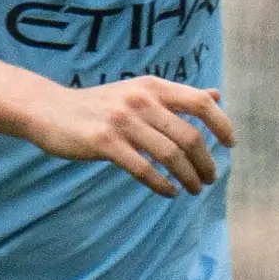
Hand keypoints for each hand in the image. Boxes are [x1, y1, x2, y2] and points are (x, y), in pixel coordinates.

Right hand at [23, 76, 231, 194]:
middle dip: (206, 162)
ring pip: (170, 155)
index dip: (221, 124)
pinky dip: (162, 184)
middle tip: (210, 178)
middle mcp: (140, 100)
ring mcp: (122, 120)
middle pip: (190, 135)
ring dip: (188, 177)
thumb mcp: (139, 91)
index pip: (200, 103)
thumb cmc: (99, 105)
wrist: (48, 109)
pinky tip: (170, 193)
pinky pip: (143, 168)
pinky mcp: (104, 142)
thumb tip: (216, 96)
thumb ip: (176, 96)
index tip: (230, 145)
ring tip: (194, 189)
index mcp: (152, 87)